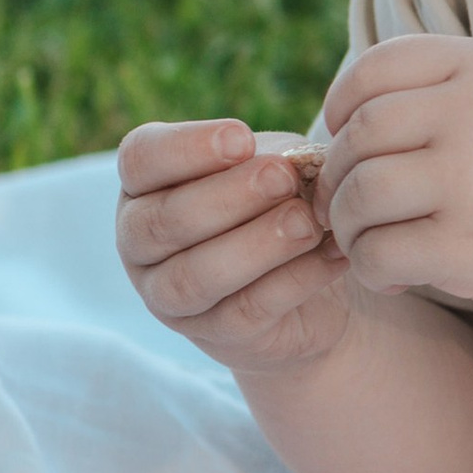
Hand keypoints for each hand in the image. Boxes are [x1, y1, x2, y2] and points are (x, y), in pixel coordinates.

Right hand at [116, 118, 352, 374]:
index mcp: (144, 187)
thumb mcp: (274, 167)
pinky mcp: (214, 335)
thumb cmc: (276, 203)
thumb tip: (292, 164)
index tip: (243, 137)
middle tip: (283, 177)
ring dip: (255, 244)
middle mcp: (140, 244)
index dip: (185, 148)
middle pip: (165, 220)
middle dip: (228, 195)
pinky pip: (245, 311)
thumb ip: (274, 159)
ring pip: (196, 275)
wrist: (311, 283)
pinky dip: (292, 280)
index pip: (140, 159)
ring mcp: (169, 297)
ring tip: (307, 222)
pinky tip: (332, 256)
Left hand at [316, 38, 472, 322]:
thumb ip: (466, 86)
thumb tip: (370, 106)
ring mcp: (471, 181)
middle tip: (345, 201)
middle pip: (360, 133)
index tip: (340, 130)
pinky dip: (369, 266)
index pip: (378, 66)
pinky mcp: (471, 248)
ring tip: (364, 240)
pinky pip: (381, 253)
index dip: (342, 100)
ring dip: (346, 223)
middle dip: (336, 171)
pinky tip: (390, 275)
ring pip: (361, 194)